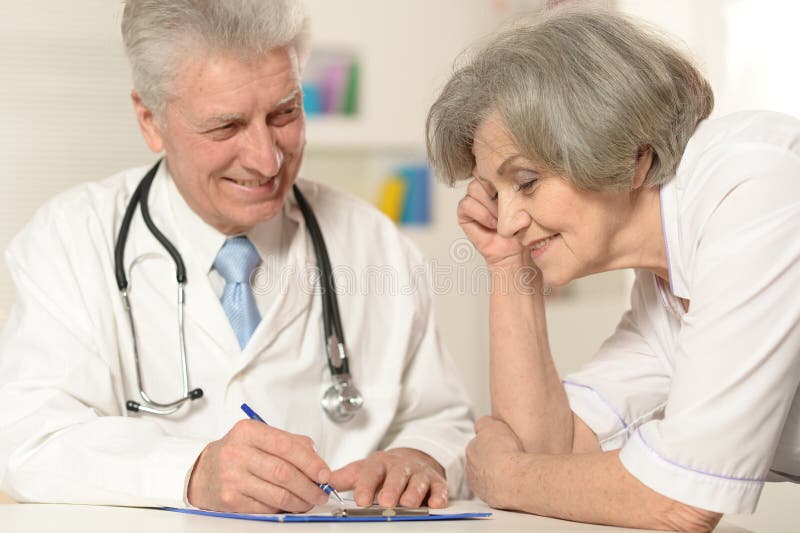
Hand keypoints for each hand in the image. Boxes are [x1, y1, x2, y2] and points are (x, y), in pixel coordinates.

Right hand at [187, 420, 331, 512]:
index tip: (324, 473)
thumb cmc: (235, 453)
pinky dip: (283, 509)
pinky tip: (291, 506)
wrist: (202, 472)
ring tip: (309, 500)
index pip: (287, 446)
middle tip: (321, 491)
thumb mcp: (259, 436)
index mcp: (248, 432)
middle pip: (284, 473)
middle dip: (309, 486)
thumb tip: (316, 457)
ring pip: (277, 494)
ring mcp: (233, 478)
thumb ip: (289, 441)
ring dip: (300, 501)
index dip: (311, 462)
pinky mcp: (230, 500)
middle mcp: (238, 453)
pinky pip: (266, 508)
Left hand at [330, 448, 447, 507]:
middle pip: (397, 475)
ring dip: (413, 492)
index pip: (371, 472)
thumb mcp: (363, 470)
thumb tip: (323, 482)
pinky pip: (439, 488)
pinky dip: (439, 495)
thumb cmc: (385, 470)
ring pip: (418, 481)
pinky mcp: (436, 482)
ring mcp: (419, 473)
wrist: (411, 459)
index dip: (366, 486)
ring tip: (408, 503)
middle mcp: (400, 466)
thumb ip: (345, 478)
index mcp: (380, 464)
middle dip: (392, 488)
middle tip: (386, 501)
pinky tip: (436, 503)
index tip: (361, 500)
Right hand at [458, 178, 524, 266]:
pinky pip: (467, 204)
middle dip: (496, 187)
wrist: (516, 251)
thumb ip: (523, 188)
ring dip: (490, 203)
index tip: (514, 182)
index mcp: (500, 179)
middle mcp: (485, 187)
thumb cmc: (524, 228)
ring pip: (474, 187)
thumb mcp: (528, 203)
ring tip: (502, 218)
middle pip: (481, 172)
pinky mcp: (465, 212)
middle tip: (509, 202)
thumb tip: (522, 177)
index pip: (493, 163)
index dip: (501, 170)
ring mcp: (475, 199)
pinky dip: (482, 214)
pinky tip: (493, 224)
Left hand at [466, 416, 523, 506]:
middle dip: (491, 460)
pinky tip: (513, 482)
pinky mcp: (491, 499)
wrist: (514, 478)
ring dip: (497, 475)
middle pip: (480, 462)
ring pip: (487, 478)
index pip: (477, 445)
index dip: (490, 444)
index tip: (500, 444)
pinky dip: (503, 487)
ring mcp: (480, 486)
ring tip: (512, 471)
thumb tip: (483, 424)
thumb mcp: (492, 425)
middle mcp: (472, 469)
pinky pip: (496, 491)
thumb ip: (484, 423)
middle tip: (507, 457)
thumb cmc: (505, 452)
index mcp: (471, 450)